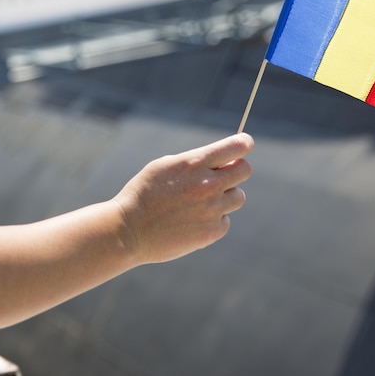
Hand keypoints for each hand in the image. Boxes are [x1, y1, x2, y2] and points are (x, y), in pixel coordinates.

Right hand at [112, 133, 252, 263]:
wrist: (129, 230)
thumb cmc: (144, 193)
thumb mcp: (165, 166)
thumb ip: (195, 161)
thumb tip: (222, 160)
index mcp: (195, 162)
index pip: (236, 146)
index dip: (244, 143)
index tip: (244, 144)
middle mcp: (208, 184)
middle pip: (245, 170)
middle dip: (237, 169)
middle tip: (223, 175)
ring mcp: (212, 209)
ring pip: (238, 197)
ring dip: (225, 196)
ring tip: (201, 201)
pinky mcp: (211, 232)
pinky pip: (225, 220)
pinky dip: (214, 219)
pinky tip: (193, 220)